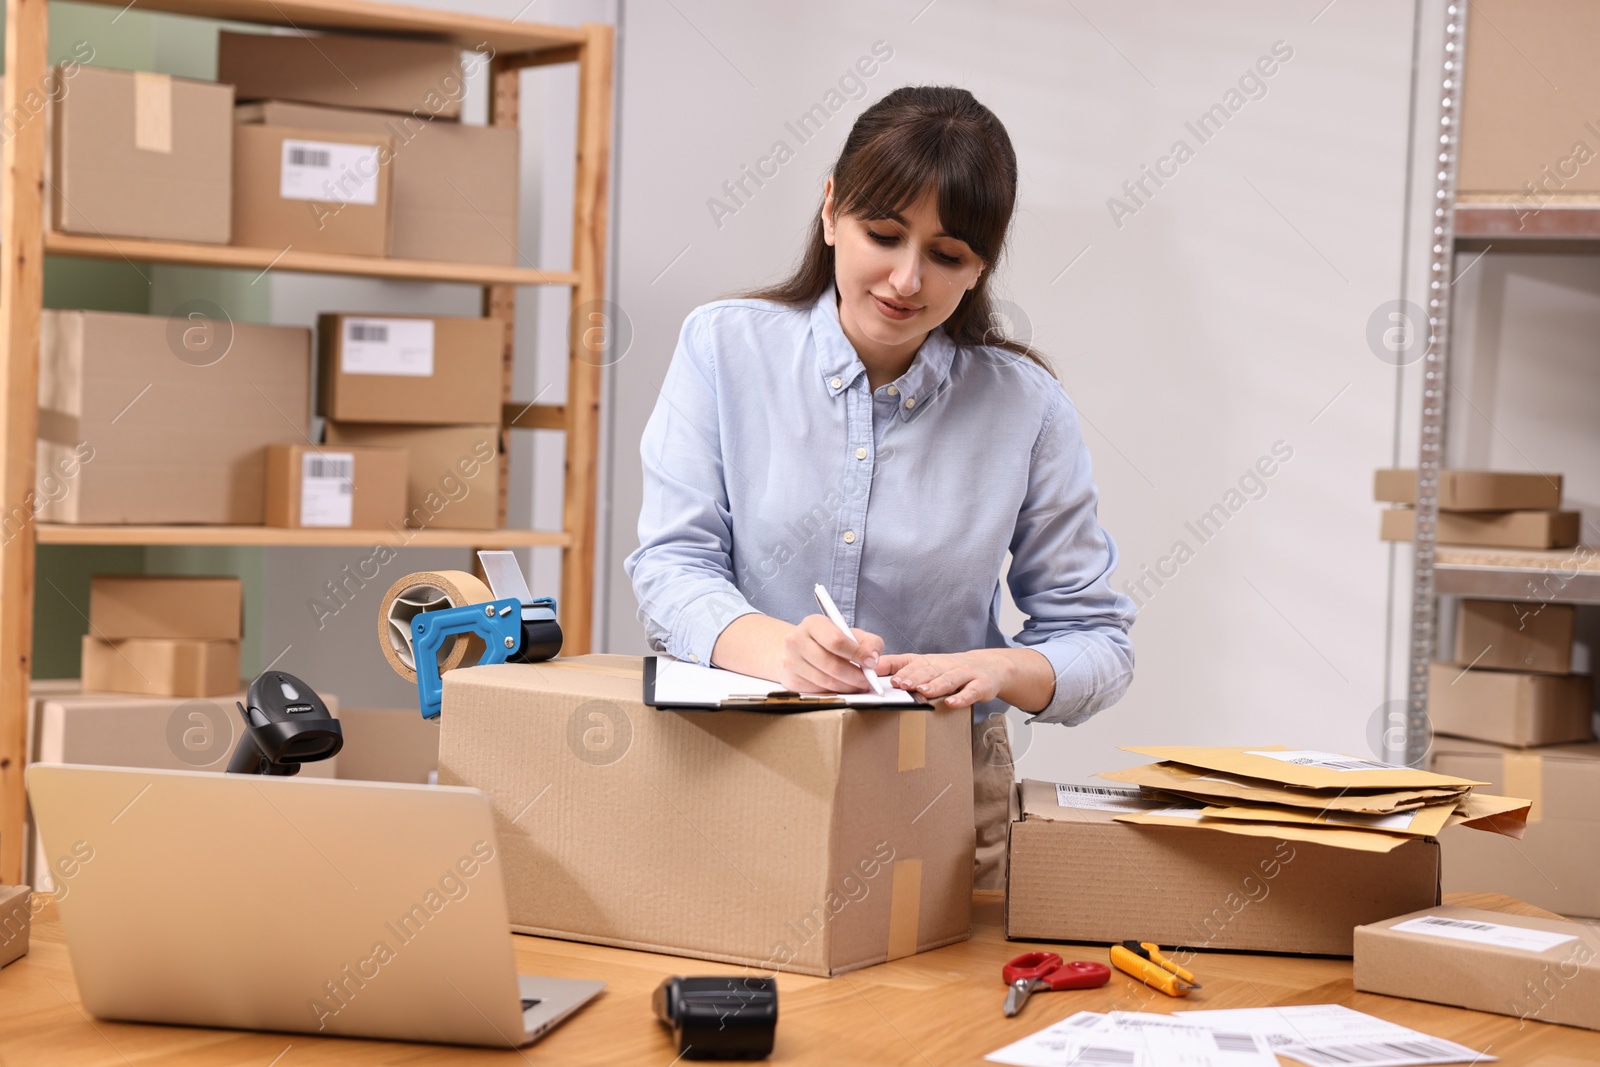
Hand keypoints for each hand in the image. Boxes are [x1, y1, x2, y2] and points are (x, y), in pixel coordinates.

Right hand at [778, 615, 884, 693]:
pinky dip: (836, 692)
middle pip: (832, 664)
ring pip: (827, 681)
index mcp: (812, 623)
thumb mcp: (848, 633)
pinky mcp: (791, 680)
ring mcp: (791, 661)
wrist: (796, 649)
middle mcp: (796, 641)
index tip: (872, 663)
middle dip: (856, 676)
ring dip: (848, 687)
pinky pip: (819, 691)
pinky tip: (844, 688)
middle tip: (869, 681)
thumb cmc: (827, 640)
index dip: (858, 654)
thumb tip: (874, 658)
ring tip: (860, 686)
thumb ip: (868, 641)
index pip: (836, 641)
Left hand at [876, 650, 1008, 708]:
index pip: (915, 663)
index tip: (890, 680)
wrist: (988, 666)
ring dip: (935, 685)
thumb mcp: (926, 665)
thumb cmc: (950, 669)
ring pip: (949, 679)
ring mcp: (965, 674)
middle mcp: (946, 665)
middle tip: (902, 684)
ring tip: (922, 691)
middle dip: (915, 677)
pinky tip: (951, 702)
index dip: (903, 670)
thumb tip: (872, 668)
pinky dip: (961, 697)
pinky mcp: (980, 685)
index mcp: (931, 661)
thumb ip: (899, 665)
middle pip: (929, 670)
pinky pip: (971, 692)